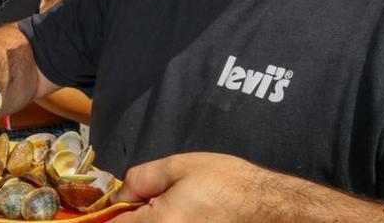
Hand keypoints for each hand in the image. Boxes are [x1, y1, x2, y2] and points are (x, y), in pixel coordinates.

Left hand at [110, 153, 277, 222]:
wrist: (273, 209)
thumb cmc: (230, 185)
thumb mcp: (179, 167)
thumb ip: (140, 179)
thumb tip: (120, 196)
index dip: (110, 214)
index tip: (119, 205)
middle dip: (135, 218)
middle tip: (150, 204)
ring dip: (152, 222)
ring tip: (178, 211)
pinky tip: (189, 218)